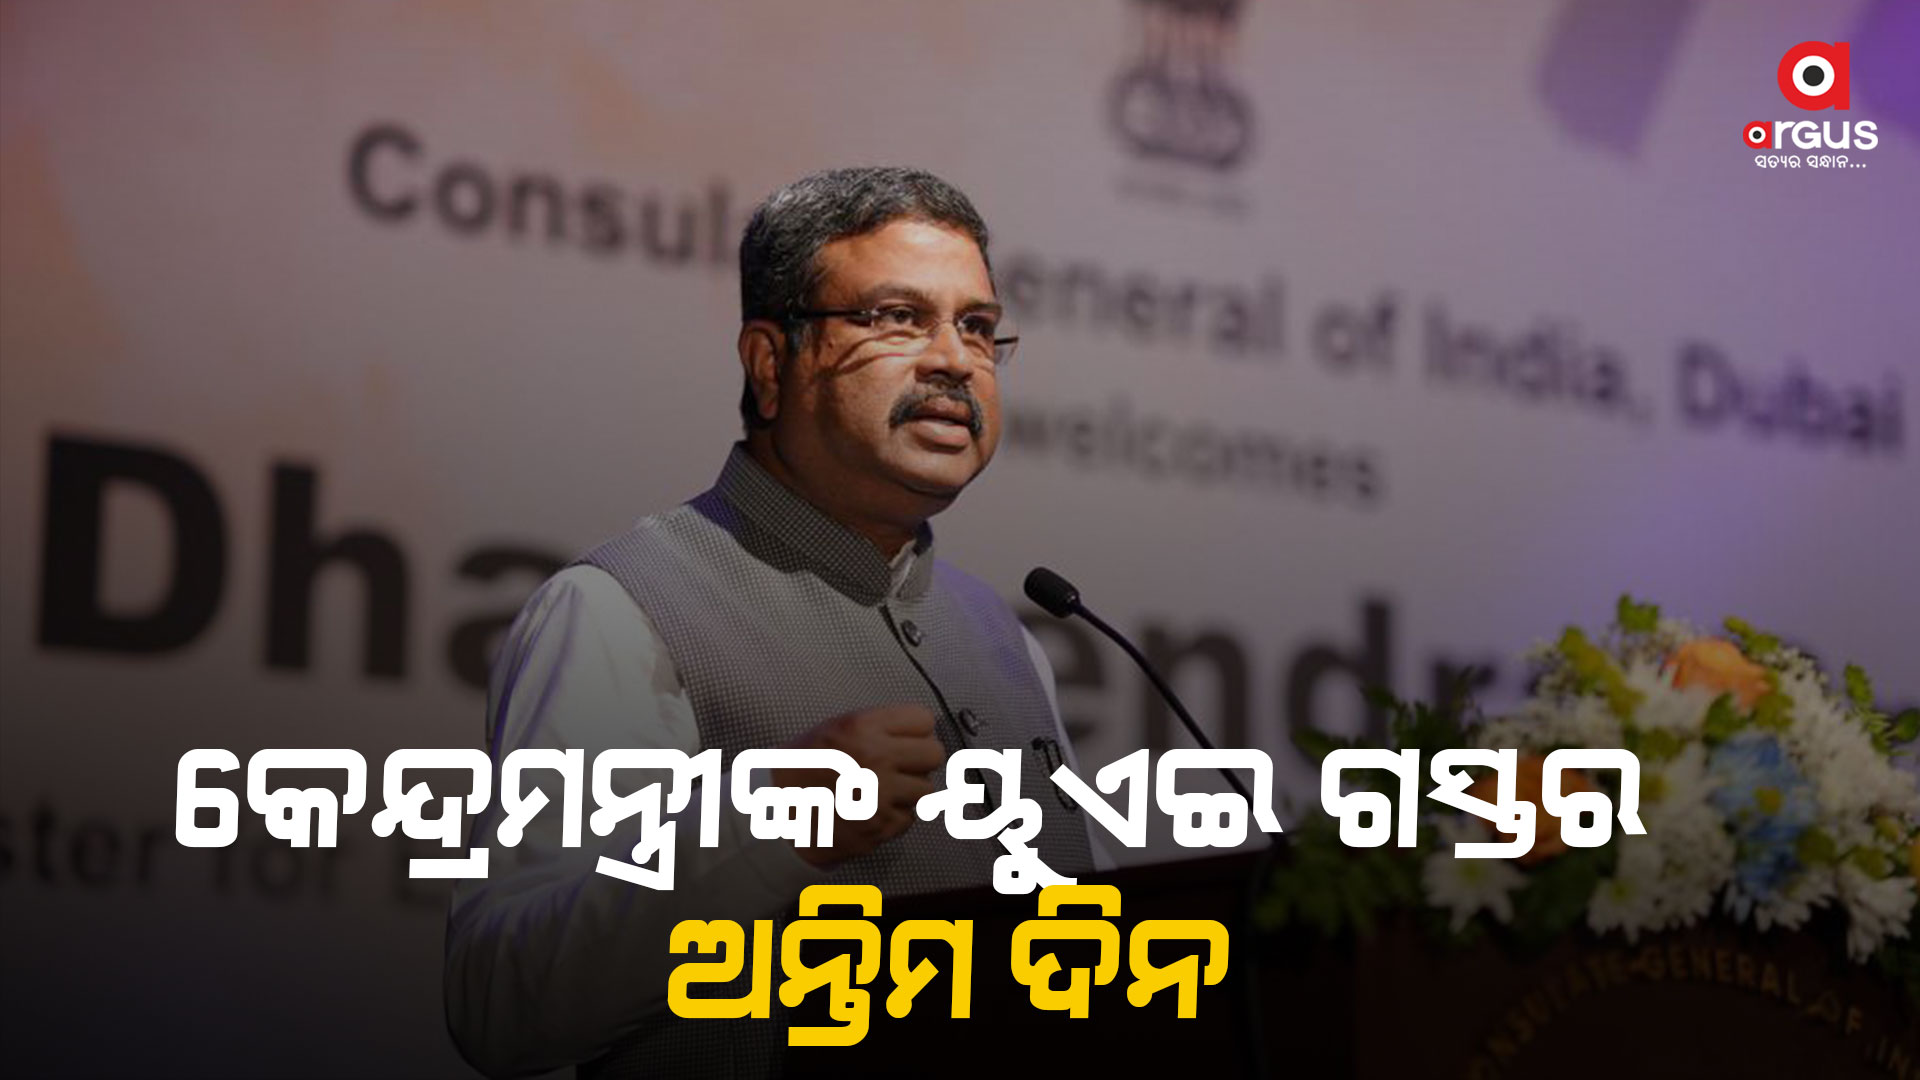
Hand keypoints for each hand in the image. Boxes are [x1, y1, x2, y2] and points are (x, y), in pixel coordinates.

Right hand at [774, 704, 944, 868]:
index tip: (906, 741)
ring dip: (909, 791)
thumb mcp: (831, 731)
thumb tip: (915, 734)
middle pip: (934, 754)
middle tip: (901, 767)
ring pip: (926, 789)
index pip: (923, 721)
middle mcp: (876, 759)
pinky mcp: (882, 826)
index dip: (916, 731)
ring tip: (883, 792)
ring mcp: (881, 795)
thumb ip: (875, 728)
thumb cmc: (799, 770)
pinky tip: (872, 812)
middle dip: (919, 761)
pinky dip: (895, 816)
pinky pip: (909, 818)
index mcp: (862, 728)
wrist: (774, 817)